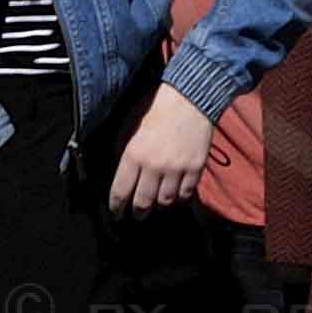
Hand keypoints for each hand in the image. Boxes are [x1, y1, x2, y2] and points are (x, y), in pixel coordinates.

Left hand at [106, 85, 221, 212]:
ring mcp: (176, 168)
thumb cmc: (156, 108)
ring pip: (165, 201)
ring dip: (159, 205)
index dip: (117, 206)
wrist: (189, 97)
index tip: (116, 212)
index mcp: (133, 154)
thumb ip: (124, 151)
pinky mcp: (195, 168)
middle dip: (138, 212)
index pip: (121, 191)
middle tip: (137, 215)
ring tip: (156, 204)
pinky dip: (179, 198)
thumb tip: (120, 174)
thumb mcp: (130, 126)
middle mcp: (154, 166)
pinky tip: (175, 195)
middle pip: (143, 203)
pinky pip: (185, 194)